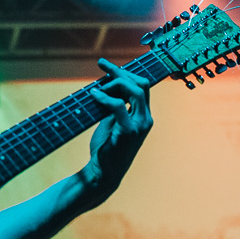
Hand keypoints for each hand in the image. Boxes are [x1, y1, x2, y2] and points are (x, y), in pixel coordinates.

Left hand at [85, 58, 153, 194]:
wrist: (103, 173)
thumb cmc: (106, 149)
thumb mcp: (111, 123)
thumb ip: (113, 107)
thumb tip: (104, 87)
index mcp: (143, 116)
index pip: (141, 86)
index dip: (125, 72)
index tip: (106, 65)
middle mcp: (146, 119)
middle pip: (140, 84)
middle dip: (121, 71)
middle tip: (102, 65)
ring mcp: (139, 126)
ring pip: (134, 90)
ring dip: (114, 83)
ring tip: (97, 87)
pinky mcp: (128, 132)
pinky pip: (118, 106)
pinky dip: (105, 97)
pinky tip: (94, 95)